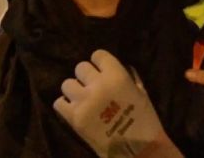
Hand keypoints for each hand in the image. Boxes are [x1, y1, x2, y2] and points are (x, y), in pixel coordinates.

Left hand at [54, 50, 175, 157]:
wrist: (138, 149)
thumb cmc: (144, 120)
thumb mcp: (141, 92)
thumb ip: (127, 76)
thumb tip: (114, 67)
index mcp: (117, 76)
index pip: (98, 55)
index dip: (99, 63)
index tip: (101, 71)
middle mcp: (98, 85)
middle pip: (81, 67)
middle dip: (86, 76)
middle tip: (92, 87)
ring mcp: (84, 101)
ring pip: (67, 84)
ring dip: (74, 90)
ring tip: (82, 99)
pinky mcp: (74, 118)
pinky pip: (58, 103)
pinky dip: (65, 105)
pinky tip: (75, 110)